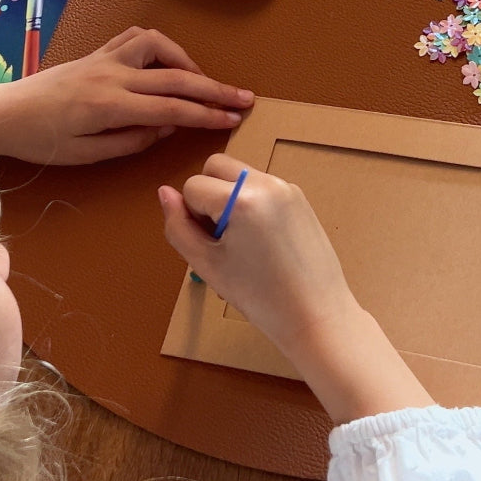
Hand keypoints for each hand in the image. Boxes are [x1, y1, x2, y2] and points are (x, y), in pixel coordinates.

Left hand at [0, 27, 254, 164]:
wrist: (4, 112)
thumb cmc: (41, 141)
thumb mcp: (85, 154)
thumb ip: (130, 141)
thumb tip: (168, 126)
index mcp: (110, 104)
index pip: (172, 107)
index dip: (207, 114)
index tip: (233, 119)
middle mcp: (112, 74)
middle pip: (175, 76)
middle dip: (213, 88)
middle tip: (243, 98)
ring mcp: (105, 58)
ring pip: (158, 45)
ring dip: (185, 61)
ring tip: (200, 80)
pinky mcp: (97, 52)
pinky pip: (135, 38)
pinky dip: (159, 46)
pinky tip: (166, 61)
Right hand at [159, 154, 350, 348]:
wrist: (316, 315)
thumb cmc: (260, 296)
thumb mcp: (207, 265)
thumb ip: (178, 226)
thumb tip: (164, 193)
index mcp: (242, 198)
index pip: (193, 186)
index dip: (193, 216)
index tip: (212, 245)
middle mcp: (266, 182)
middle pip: (215, 166)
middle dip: (208, 195)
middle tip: (221, 236)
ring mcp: (286, 186)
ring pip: (238, 174)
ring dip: (229, 197)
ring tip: (243, 241)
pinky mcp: (299, 196)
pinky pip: (260, 185)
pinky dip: (251, 202)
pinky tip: (262, 241)